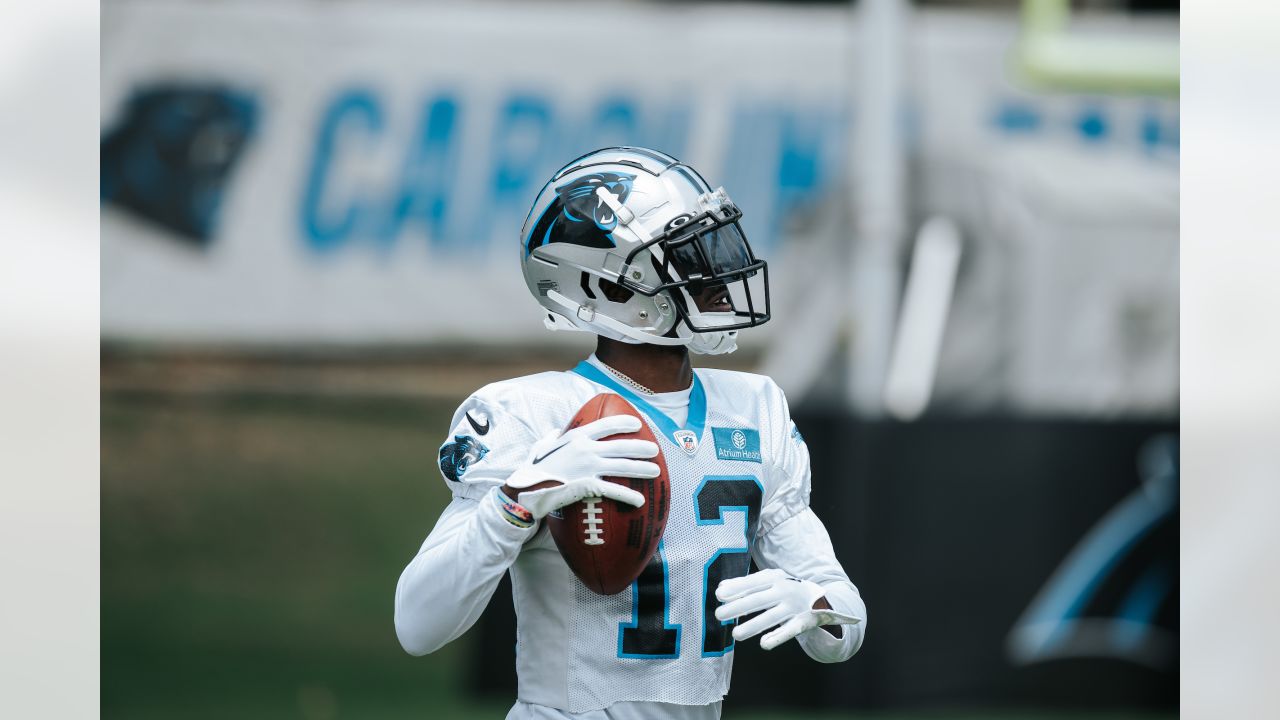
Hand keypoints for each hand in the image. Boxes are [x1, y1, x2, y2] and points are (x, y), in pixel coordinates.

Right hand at [502, 415, 658, 519]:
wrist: (525, 490)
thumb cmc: (532, 469)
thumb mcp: (541, 446)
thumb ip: (552, 437)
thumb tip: (557, 431)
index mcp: (576, 437)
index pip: (605, 425)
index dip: (624, 423)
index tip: (637, 424)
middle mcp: (585, 449)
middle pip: (620, 446)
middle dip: (641, 447)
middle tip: (654, 450)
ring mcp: (587, 467)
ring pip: (622, 466)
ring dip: (641, 469)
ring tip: (655, 471)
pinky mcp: (587, 485)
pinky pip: (613, 490)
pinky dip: (628, 496)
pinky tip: (639, 501)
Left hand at [715, 568, 861, 650]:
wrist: (823, 598)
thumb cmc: (786, 589)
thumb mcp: (769, 581)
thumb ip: (746, 584)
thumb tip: (721, 589)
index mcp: (775, 577)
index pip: (753, 583)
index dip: (736, 588)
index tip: (719, 595)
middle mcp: (785, 589)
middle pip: (759, 599)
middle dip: (738, 607)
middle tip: (719, 615)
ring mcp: (795, 606)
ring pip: (771, 617)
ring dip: (753, 626)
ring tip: (735, 634)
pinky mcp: (804, 621)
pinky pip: (789, 630)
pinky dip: (777, 637)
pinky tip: (764, 644)